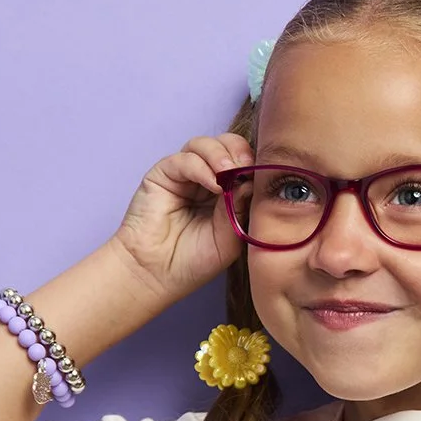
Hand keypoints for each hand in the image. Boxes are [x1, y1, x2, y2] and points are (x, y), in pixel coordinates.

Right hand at [112, 134, 251, 304]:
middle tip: (245, 168)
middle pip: (225, 145)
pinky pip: (184, 159)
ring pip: (203, 145)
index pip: (242, 161)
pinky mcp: (163, 175)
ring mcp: (183, 175)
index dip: (252, 162)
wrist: (157, 275)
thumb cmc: (194, 261)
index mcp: (225, 192)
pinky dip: (201, 166)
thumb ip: (240, 209)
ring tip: (229, 174)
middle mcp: (204, 178)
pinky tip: (213, 184)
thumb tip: (251, 180)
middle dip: (238, 151)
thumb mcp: (230, 238)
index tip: (263, 174)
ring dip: (220, 154)